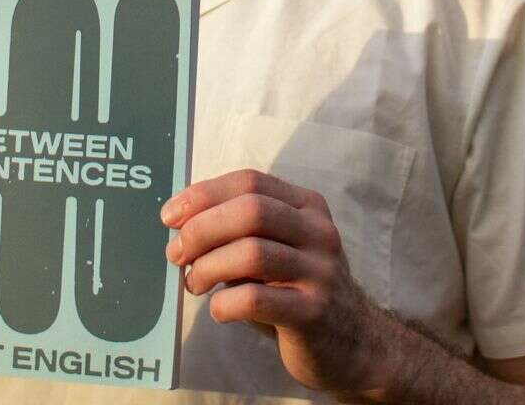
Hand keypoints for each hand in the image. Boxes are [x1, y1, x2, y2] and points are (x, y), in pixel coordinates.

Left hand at [163, 168, 393, 399]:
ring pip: (252, 252)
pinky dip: (224, 303)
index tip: (170, 215)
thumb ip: (242, 232)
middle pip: (250, 210)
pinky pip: (257, 299)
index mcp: (306, 206)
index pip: (250, 181)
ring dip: (208, 266)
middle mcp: (318, 231)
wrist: (354, 343)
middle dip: (202, 228)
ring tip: (193, 283)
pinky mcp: (314, 313)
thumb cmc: (298, 290)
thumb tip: (181, 228)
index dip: (204, 194)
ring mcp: (320, 271)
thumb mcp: (278, 249)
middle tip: (176, 252)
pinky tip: (218, 309)